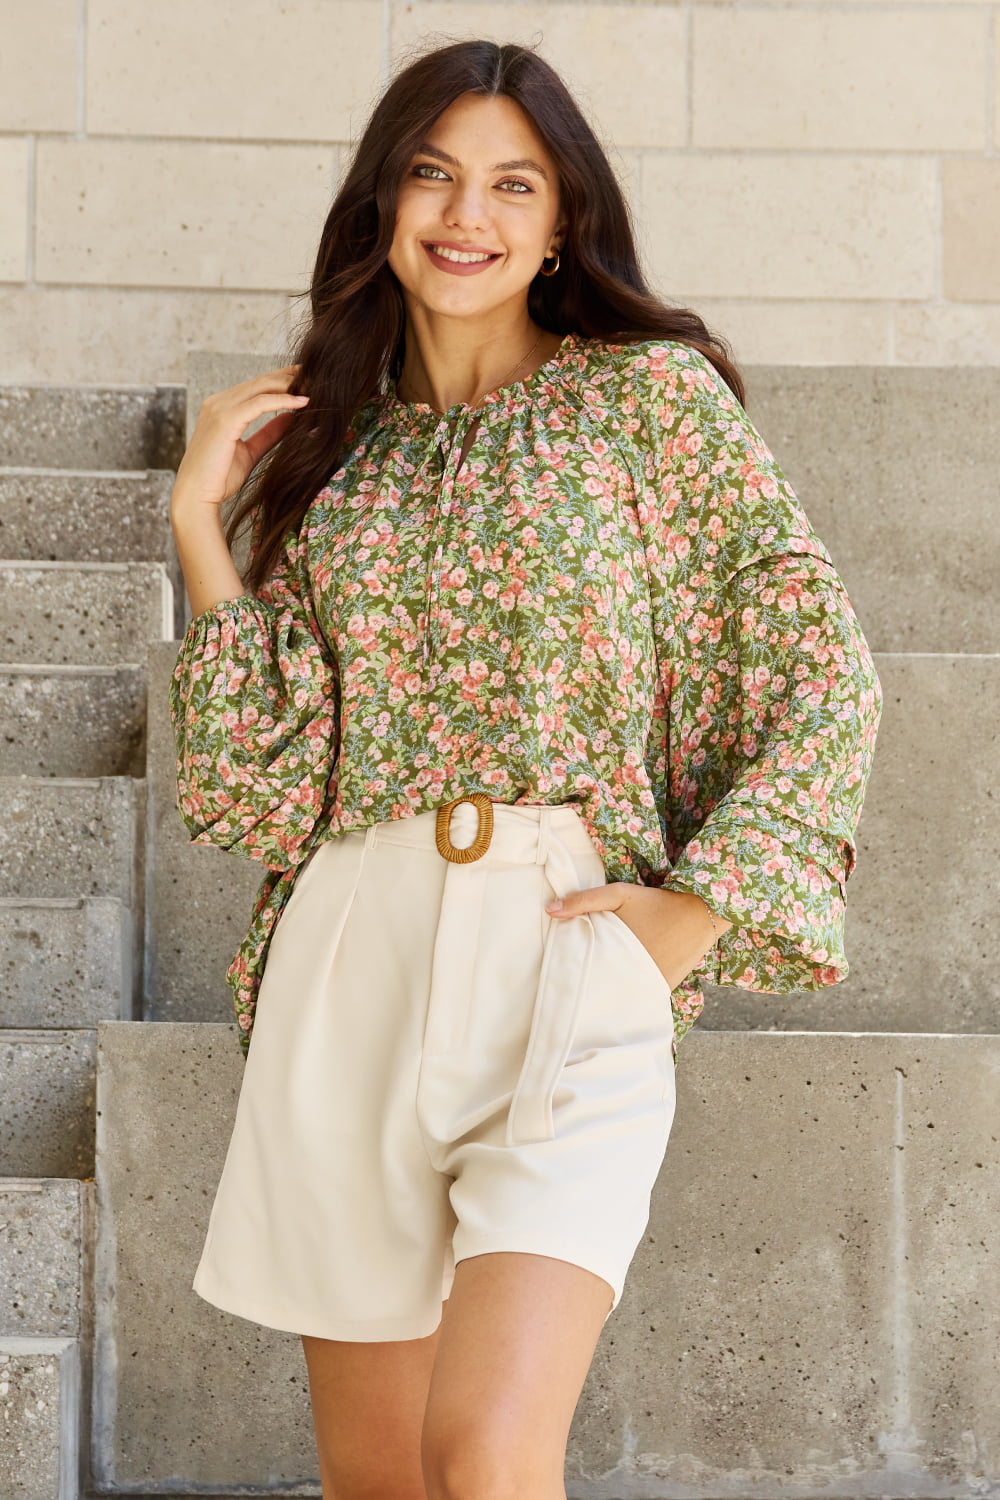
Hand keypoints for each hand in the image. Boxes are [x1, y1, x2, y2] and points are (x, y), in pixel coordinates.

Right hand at [170, 363, 310, 517]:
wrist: (196, 497)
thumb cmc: (218, 478)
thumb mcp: (250, 451)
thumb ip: (269, 433)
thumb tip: (291, 419)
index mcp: (222, 407)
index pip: (256, 387)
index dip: (282, 382)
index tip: (307, 381)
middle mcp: (218, 402)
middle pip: (261, 381)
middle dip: (290, 376)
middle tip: (317, 374)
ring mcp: (219, 408)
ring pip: (262, 386)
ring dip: (290, 385)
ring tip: (316, 385)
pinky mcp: (225, 419)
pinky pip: (260, 402)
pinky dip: (283, 400)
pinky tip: (303, 403)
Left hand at [544, 882, 730, 990]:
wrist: (702, 912)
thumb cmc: (657, 902)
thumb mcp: (619, 894)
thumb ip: (584, 901)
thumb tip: (548, 910)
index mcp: (620, 958)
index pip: (588, 979)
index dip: (574, 979)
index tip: (561, 979)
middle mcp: (637, 979)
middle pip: (604, 990)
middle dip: (591, 987)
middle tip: (577, 983)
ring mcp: (653, 987)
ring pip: (622, 993)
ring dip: (611, 989)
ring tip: (596, 985)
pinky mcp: (665, 988)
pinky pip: (641, 993)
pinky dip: (631, 989)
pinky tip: (620, 983)